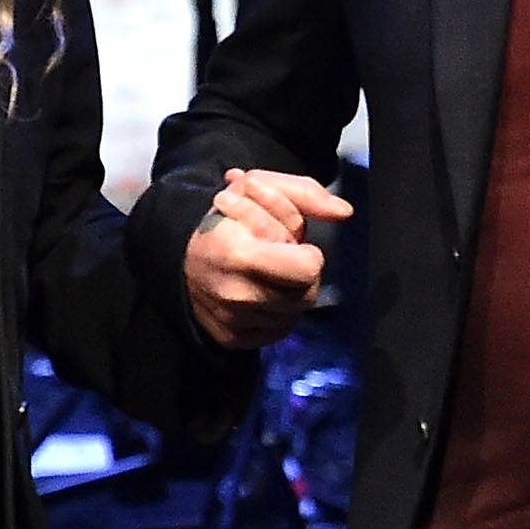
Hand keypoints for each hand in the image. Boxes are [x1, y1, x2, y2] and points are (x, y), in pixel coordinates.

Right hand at [181, 167, 353, 351]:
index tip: (288, 243)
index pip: (307, 269)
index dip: (306, 253)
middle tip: (282, 259)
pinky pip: (277, 332)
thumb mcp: (259, 188)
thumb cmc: (227, 219)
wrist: (184, 254)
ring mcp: (231, 321)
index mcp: (239, 254)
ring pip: (294, 315)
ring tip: (269, 275)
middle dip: (302, 275)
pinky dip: (277, 313)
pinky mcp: (231, 339)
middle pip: (306, 295)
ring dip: (291, 293)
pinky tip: (262, 293)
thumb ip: (306, 193)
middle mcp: (234, 294)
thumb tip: (344, 212)